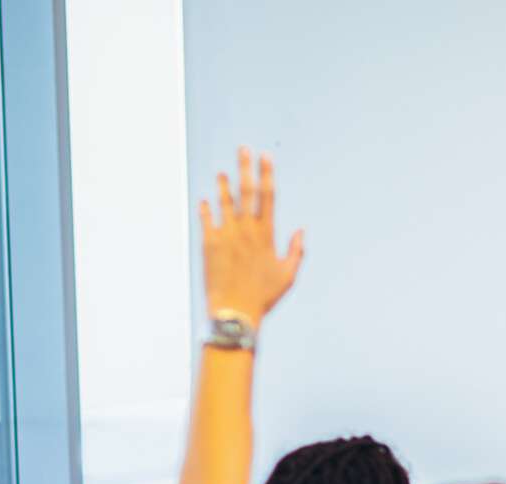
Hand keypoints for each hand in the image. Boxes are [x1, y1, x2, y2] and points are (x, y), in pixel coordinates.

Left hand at [198, 147, 304, 326]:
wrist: (235, 312)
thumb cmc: (264, 297)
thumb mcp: (288, 276)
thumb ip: (296, 251)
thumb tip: (301, 230)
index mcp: (266, 235)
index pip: (268, 197)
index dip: (267, 174)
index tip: (266, 157)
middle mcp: (246, 231)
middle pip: (246, 192)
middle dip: (246, 168)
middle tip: (244, 149)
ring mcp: (226, 235)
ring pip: (224, 203)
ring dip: (223, 185)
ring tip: (222, 172)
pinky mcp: (209, 245)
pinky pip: (207, 220)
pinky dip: (206, 209)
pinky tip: (205, 200)